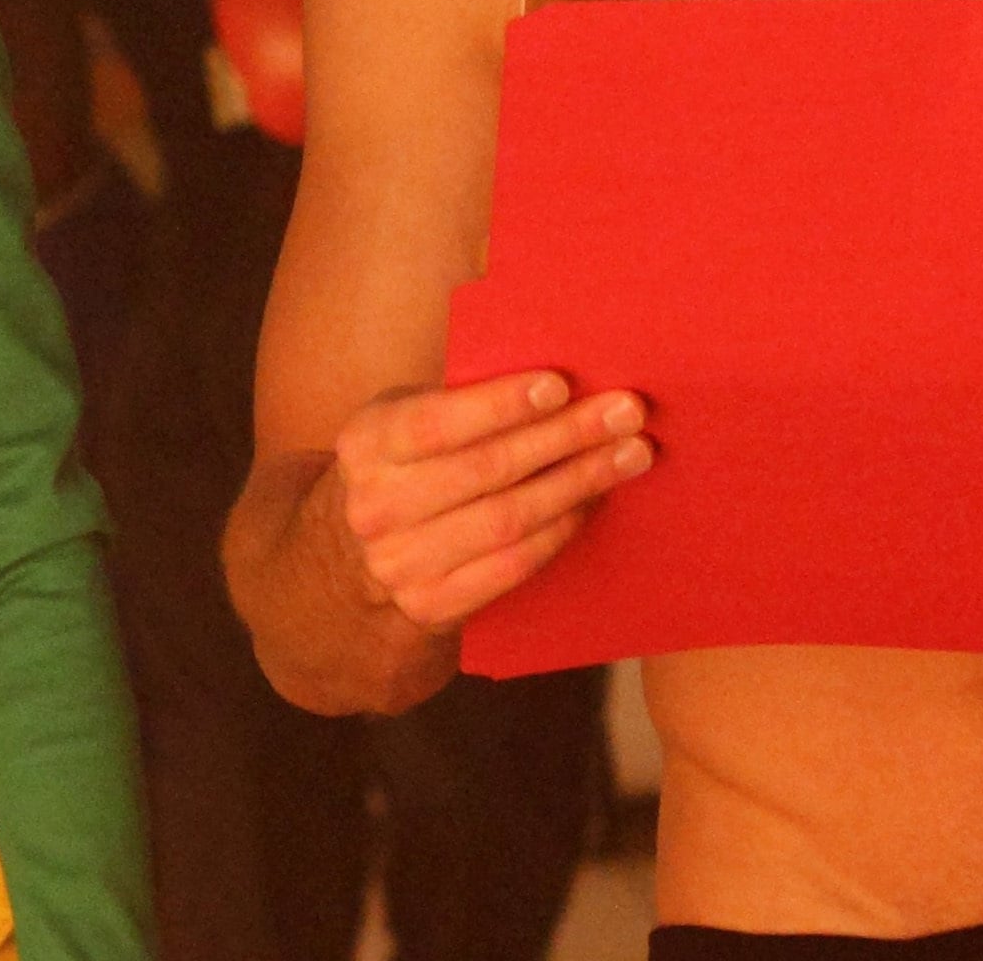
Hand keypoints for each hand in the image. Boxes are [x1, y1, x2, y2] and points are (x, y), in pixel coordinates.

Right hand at [330, 373, 652, 629]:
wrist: (352, 560)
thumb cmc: (403, 466)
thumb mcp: (402, 419)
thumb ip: (458, 399)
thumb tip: (558, 377)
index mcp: (365, 444)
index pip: (437, 423)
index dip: (501, 404)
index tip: (561, 384)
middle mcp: (375, 507)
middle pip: (487, 470)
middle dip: (565, 437)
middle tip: (626, 412)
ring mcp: (401, 564)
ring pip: (508, 520)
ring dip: (578, 483)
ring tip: (630, 454)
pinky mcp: (431, 606)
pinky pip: (513, 565)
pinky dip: (560, 530)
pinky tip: (592, 501)